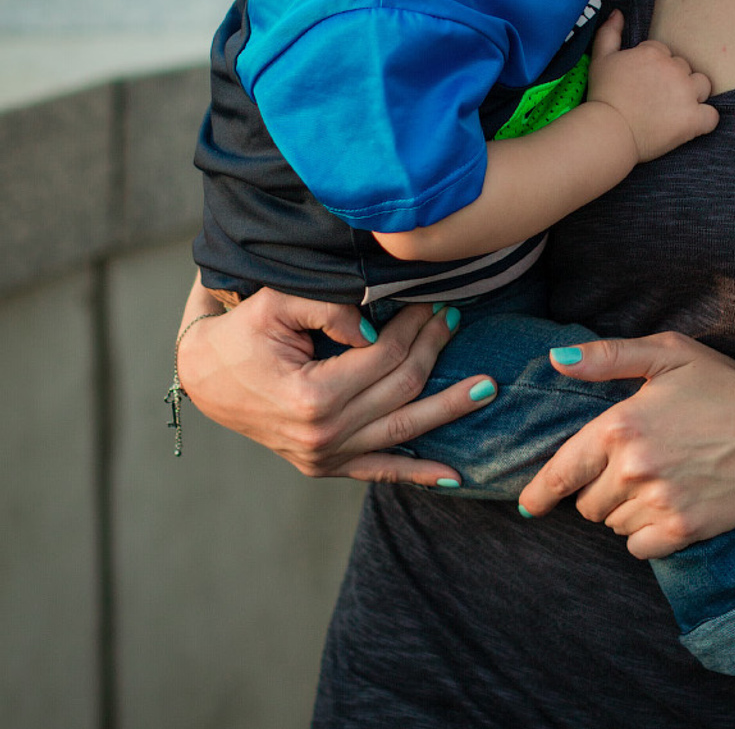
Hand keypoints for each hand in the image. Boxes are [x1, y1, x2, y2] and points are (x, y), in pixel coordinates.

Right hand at [176, 277, 495, 484]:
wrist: (206, 378)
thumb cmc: (243, 334)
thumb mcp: (276, 304)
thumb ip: (327, 307)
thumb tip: (373, 326)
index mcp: (311, 397)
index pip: (383, 356)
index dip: (414, 326)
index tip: (435, 301)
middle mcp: (322, 436)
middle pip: (401, 389)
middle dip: (433, 350)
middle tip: (458, 319)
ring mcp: (325, 457)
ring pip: (404, 432)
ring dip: (448, 409)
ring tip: (486, 389)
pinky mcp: (326, 467)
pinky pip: (381, 472)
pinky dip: (419, 474)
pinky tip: (455, 475)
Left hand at [517, 332, 734, 557]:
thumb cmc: (723, 385)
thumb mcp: (667, 354)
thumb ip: (607, 357)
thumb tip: (556, 359)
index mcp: (620, 423)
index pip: (562, 470)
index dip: (539, 493)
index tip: (528, 506)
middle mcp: (633, 466)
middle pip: (587, 503)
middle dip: (599, 489)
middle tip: (635, 467)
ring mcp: (659, 500)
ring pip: (613, 524)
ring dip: (624, 510)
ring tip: (660, 480)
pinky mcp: (683, 528)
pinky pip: (639, 547)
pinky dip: (646, 533)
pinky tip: (669, 505)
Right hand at [587, 11, 717, 162]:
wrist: (608, 131)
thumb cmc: (603, 96)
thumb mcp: (600, 59)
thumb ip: (609, 33)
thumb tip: (618, 13)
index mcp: (654, 52)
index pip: (665, 53)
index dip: (654, 68)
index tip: (643, 83)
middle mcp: (674, 69)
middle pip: (684, 68)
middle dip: (673, 80)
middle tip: (655, 98)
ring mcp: (686, 94)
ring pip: (702, 85)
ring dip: (692, 94)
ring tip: (674, 109)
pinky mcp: (693, 119)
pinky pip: (712, 116)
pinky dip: (704, 120)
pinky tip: (689, 124)